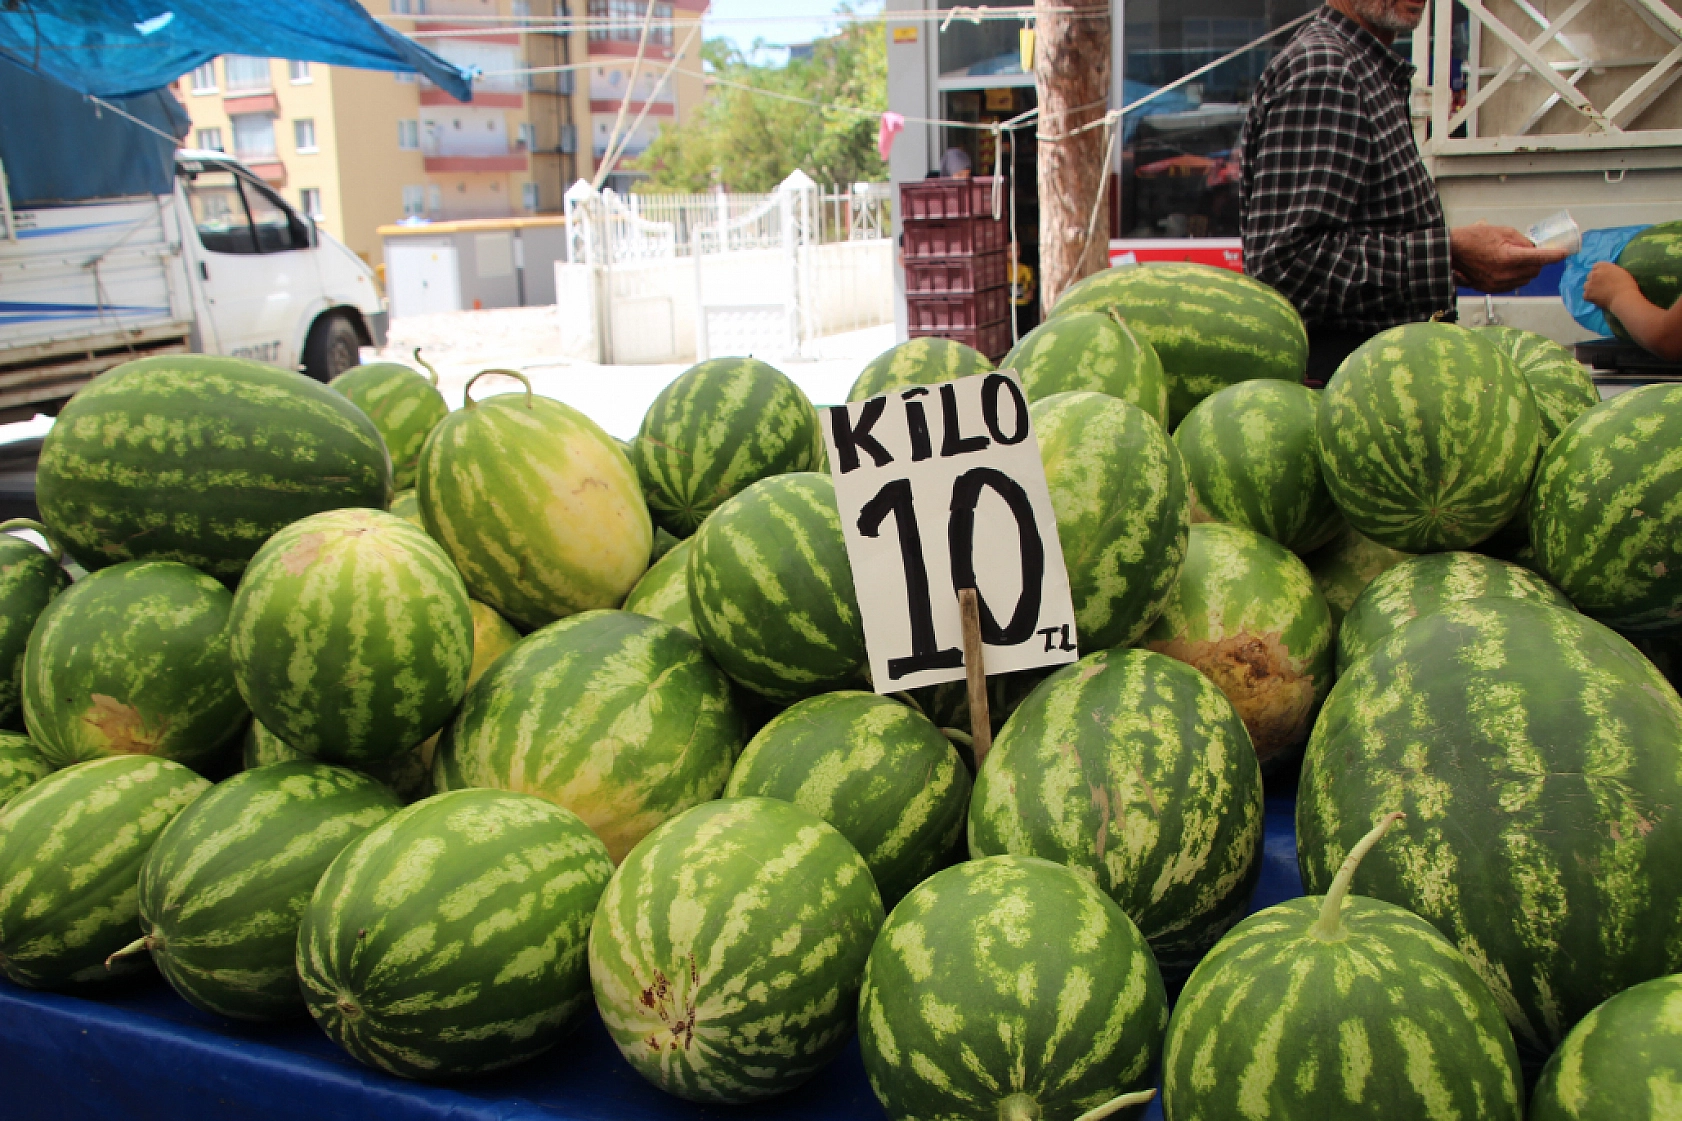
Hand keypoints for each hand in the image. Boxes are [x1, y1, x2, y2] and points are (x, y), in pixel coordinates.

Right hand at [1449, 222, 1571, 292]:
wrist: (1451, 251)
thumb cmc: (1473, 238)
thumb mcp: (1502, 231)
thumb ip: (1522, 241)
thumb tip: (1533, 248)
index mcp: (1509, 256)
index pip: (1540, 257)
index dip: (1554, 255)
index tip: (1563, 253)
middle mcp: (1505, 273)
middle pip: (1535, 271)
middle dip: (1537, 263)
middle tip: (1531, 253)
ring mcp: (1497, 283)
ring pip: (1525, 280)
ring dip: (1526, 271)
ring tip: (1516, 261)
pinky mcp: (1490, 288)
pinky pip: (1512, 286)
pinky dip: (1515, 278)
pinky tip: (1507, 269)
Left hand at [1583, 261, 1640, 310]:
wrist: (1624, 297)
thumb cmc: (1627, 285)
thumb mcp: (1620, 272)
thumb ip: (1610, 271)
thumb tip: (1606, 275)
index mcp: (1604, 266)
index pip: (1596, 266)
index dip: (1599, 272)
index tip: (1602, 277)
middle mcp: (1594, 273)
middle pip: (1590, 276)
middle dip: (1594, 280)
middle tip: (1601, 287)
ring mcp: (1589, 284)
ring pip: (1586, 285)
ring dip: (1591, 288)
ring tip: (1600, 294)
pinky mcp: (1587, 294)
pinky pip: (1586, 295)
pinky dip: (1590, 297)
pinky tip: (1598, 299)